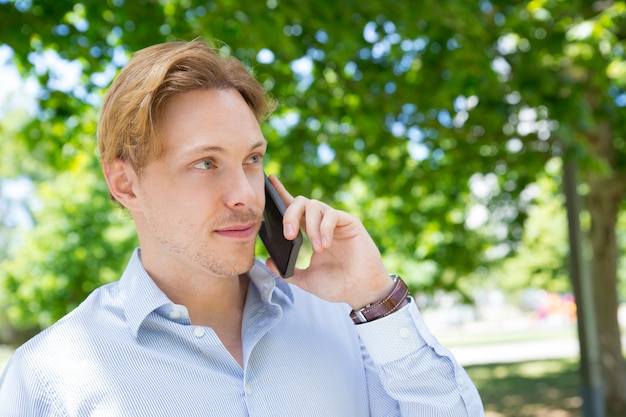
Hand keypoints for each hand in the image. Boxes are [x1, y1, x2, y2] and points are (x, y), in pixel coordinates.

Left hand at [265, 175, 394, 309]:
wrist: (360, 292)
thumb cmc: (337, 285)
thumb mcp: (307, 280)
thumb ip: (288, 271)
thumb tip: (268, 260)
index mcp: (311, 231)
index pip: (294, 208)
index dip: (281, 193)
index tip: (270, 181)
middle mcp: (322, 223)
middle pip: (301, 201)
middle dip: (290, 214)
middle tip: (288, 235)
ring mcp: (336, 222)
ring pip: (315, 205)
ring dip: (310, 226)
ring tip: (317, 248)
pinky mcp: (350, 223)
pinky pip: (332, 215)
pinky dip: (324, 228)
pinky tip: (325, 245)